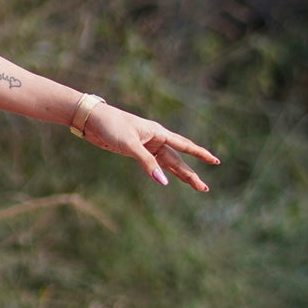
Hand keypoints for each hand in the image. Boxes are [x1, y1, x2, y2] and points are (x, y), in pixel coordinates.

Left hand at [83, 103, 220, 191]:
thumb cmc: (111, 125)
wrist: (91, 119)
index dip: (200, 154)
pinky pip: (153, 163)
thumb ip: (146, 163)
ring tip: (194, 185)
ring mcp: (145, 145)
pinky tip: (167, 178)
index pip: (184, 145)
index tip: (216, 161)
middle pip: (177, 159)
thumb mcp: (130, 144)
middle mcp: (154, 139)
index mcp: (158, 133)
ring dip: (179, 174)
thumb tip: (164, 182)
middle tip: (203, 188)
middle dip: (190, 173)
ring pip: (166, 163)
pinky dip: (161, 171)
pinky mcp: (134, 150)